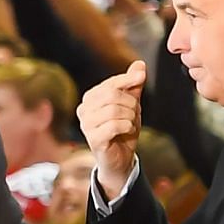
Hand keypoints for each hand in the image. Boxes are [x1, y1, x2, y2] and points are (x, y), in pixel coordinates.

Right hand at [77, 59, 145, 198]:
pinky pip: (115, 125)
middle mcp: (83, 109)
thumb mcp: (130, 105)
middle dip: (131, 104)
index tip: (140, 78)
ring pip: (115, 110)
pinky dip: (127, 126)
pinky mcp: (93, 139)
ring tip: (130, 124)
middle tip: (134, 114)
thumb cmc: (123, 130)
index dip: (127, 80)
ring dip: (130, 117)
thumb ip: (133, 85)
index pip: (110, 83)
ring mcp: (86, 125)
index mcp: (90, 98)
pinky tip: (128, 131)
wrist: (120, 159)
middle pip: (112, 96)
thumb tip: (140, 64)